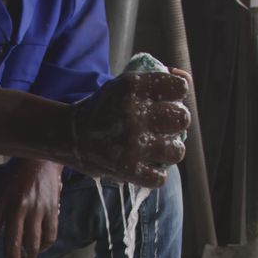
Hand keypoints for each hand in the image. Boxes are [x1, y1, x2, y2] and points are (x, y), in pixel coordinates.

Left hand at [0, 158, 63, 257]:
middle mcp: (17, 206)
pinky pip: (49, 235)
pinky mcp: (52, 208)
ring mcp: (36, 208)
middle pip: (12, 243)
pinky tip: (40, 248)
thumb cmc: (15, 175)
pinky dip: (44, 246)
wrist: (41, 156)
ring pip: (32, 243)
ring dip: (29, 257)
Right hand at [69, 71, 190, 187]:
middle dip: (177, 122)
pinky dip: (156, 174)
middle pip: (182, 118)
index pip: (179, 88)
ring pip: (177, 151)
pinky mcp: (127, 169)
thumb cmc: (104, 108)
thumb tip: (186, 79)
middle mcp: (133, 114)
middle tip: (166, 126)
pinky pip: (159, 178)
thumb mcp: (125, 84)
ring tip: (161, 147)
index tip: (168, 99)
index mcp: (132, 87)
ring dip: (171, 150)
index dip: (177, 94)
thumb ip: (157, 79)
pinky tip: (148, 166)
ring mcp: (131, 144)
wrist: (70, 135)